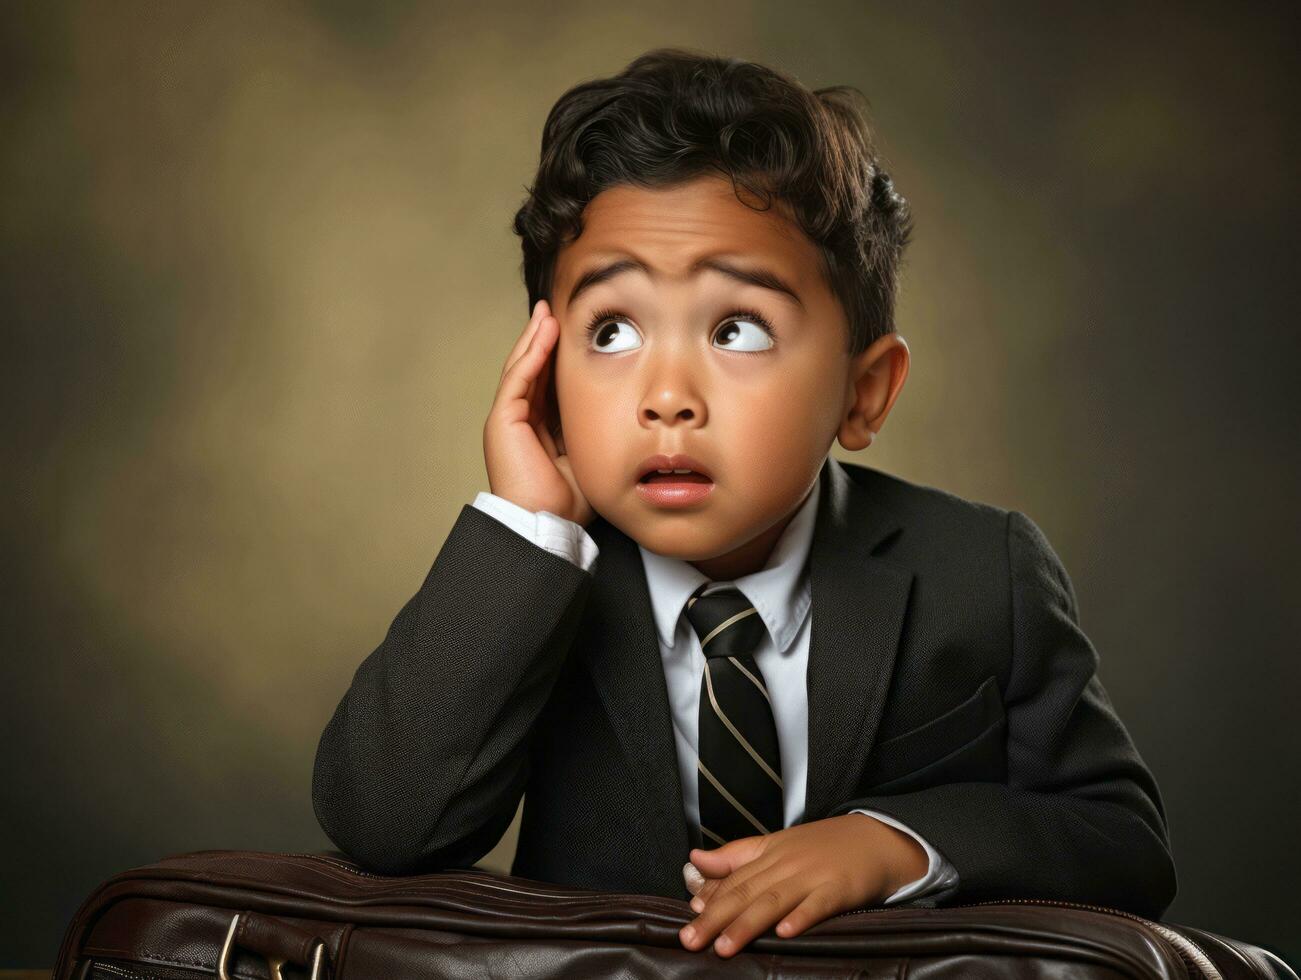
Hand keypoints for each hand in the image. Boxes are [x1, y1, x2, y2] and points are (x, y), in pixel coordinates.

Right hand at [483, 298, 593, 526]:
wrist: (546, 525)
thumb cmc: (567, 503)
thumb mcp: (588, 456)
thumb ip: (592, 431)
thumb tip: (618, 412)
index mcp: (537, 430)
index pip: (546, 384)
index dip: (556, 358)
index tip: (571, 334)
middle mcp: (519, 421)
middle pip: (530, 370)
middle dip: (541, 339)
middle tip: (553, 311)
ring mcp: (507, 419)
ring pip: (521, 368)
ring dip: (535, 338)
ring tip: (547, 312)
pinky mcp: (503, 420)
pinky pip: (518, 378)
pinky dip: (531, 354)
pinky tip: (544, 333)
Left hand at [678, 813, 928, 957]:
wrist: (876, 838)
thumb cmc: (823, 847)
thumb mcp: (776, 845)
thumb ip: (735, 855)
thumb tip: (695, 859)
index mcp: (770, 853)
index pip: (734, 879)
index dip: (710, 900)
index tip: (688, 919)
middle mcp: (786, 864)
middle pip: (746, 892)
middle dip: (716, 918)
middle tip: (692, 940)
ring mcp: (813, 876)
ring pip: (773, 901)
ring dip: (747, 925)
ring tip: (725, 947)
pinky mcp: (839, 889)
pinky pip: (818, 905)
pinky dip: (801, 918)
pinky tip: (785, 934)